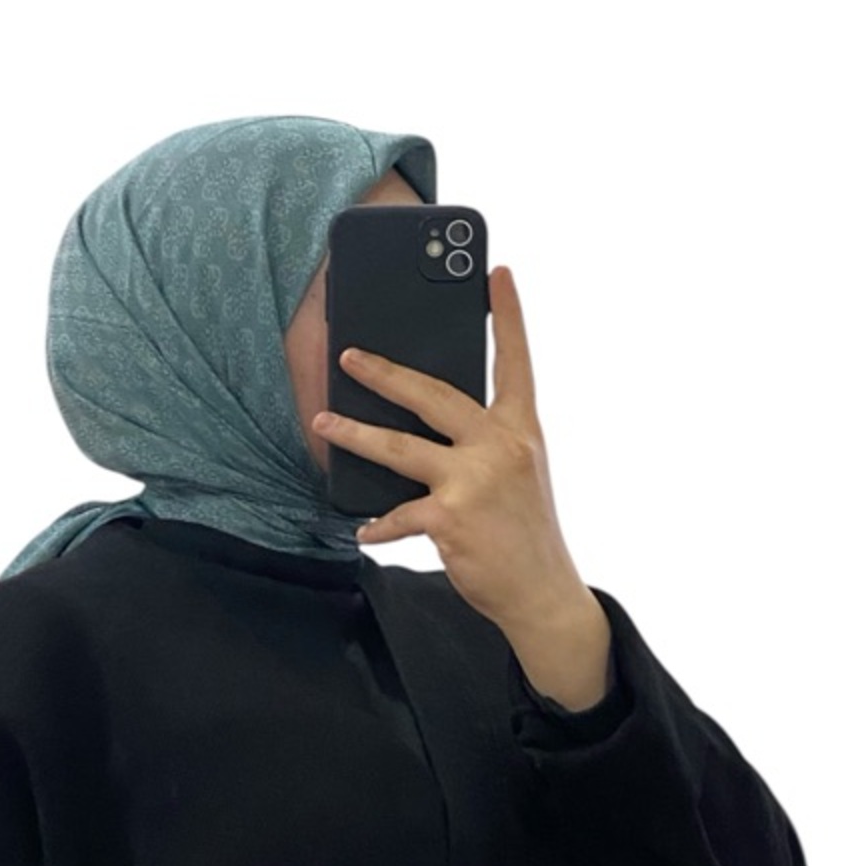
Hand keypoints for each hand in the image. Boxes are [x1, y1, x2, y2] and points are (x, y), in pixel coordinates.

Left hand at [312, 265, 586, 631]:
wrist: (543, 593)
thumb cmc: (524, 530)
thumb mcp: (519, 472)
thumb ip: (485, 441)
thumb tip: (430, 420)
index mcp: (521, 430)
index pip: (516, 361)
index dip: (509, 315)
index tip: (497, 272)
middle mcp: (501, 447)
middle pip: (433, 394)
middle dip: (385, 372)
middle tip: (349, 355)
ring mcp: (475, 480)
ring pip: (399, 447)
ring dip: (354, 434)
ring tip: (323, 421)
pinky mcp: (451, 517)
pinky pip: (398, 512)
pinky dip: (378, 523)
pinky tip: (364, 527)